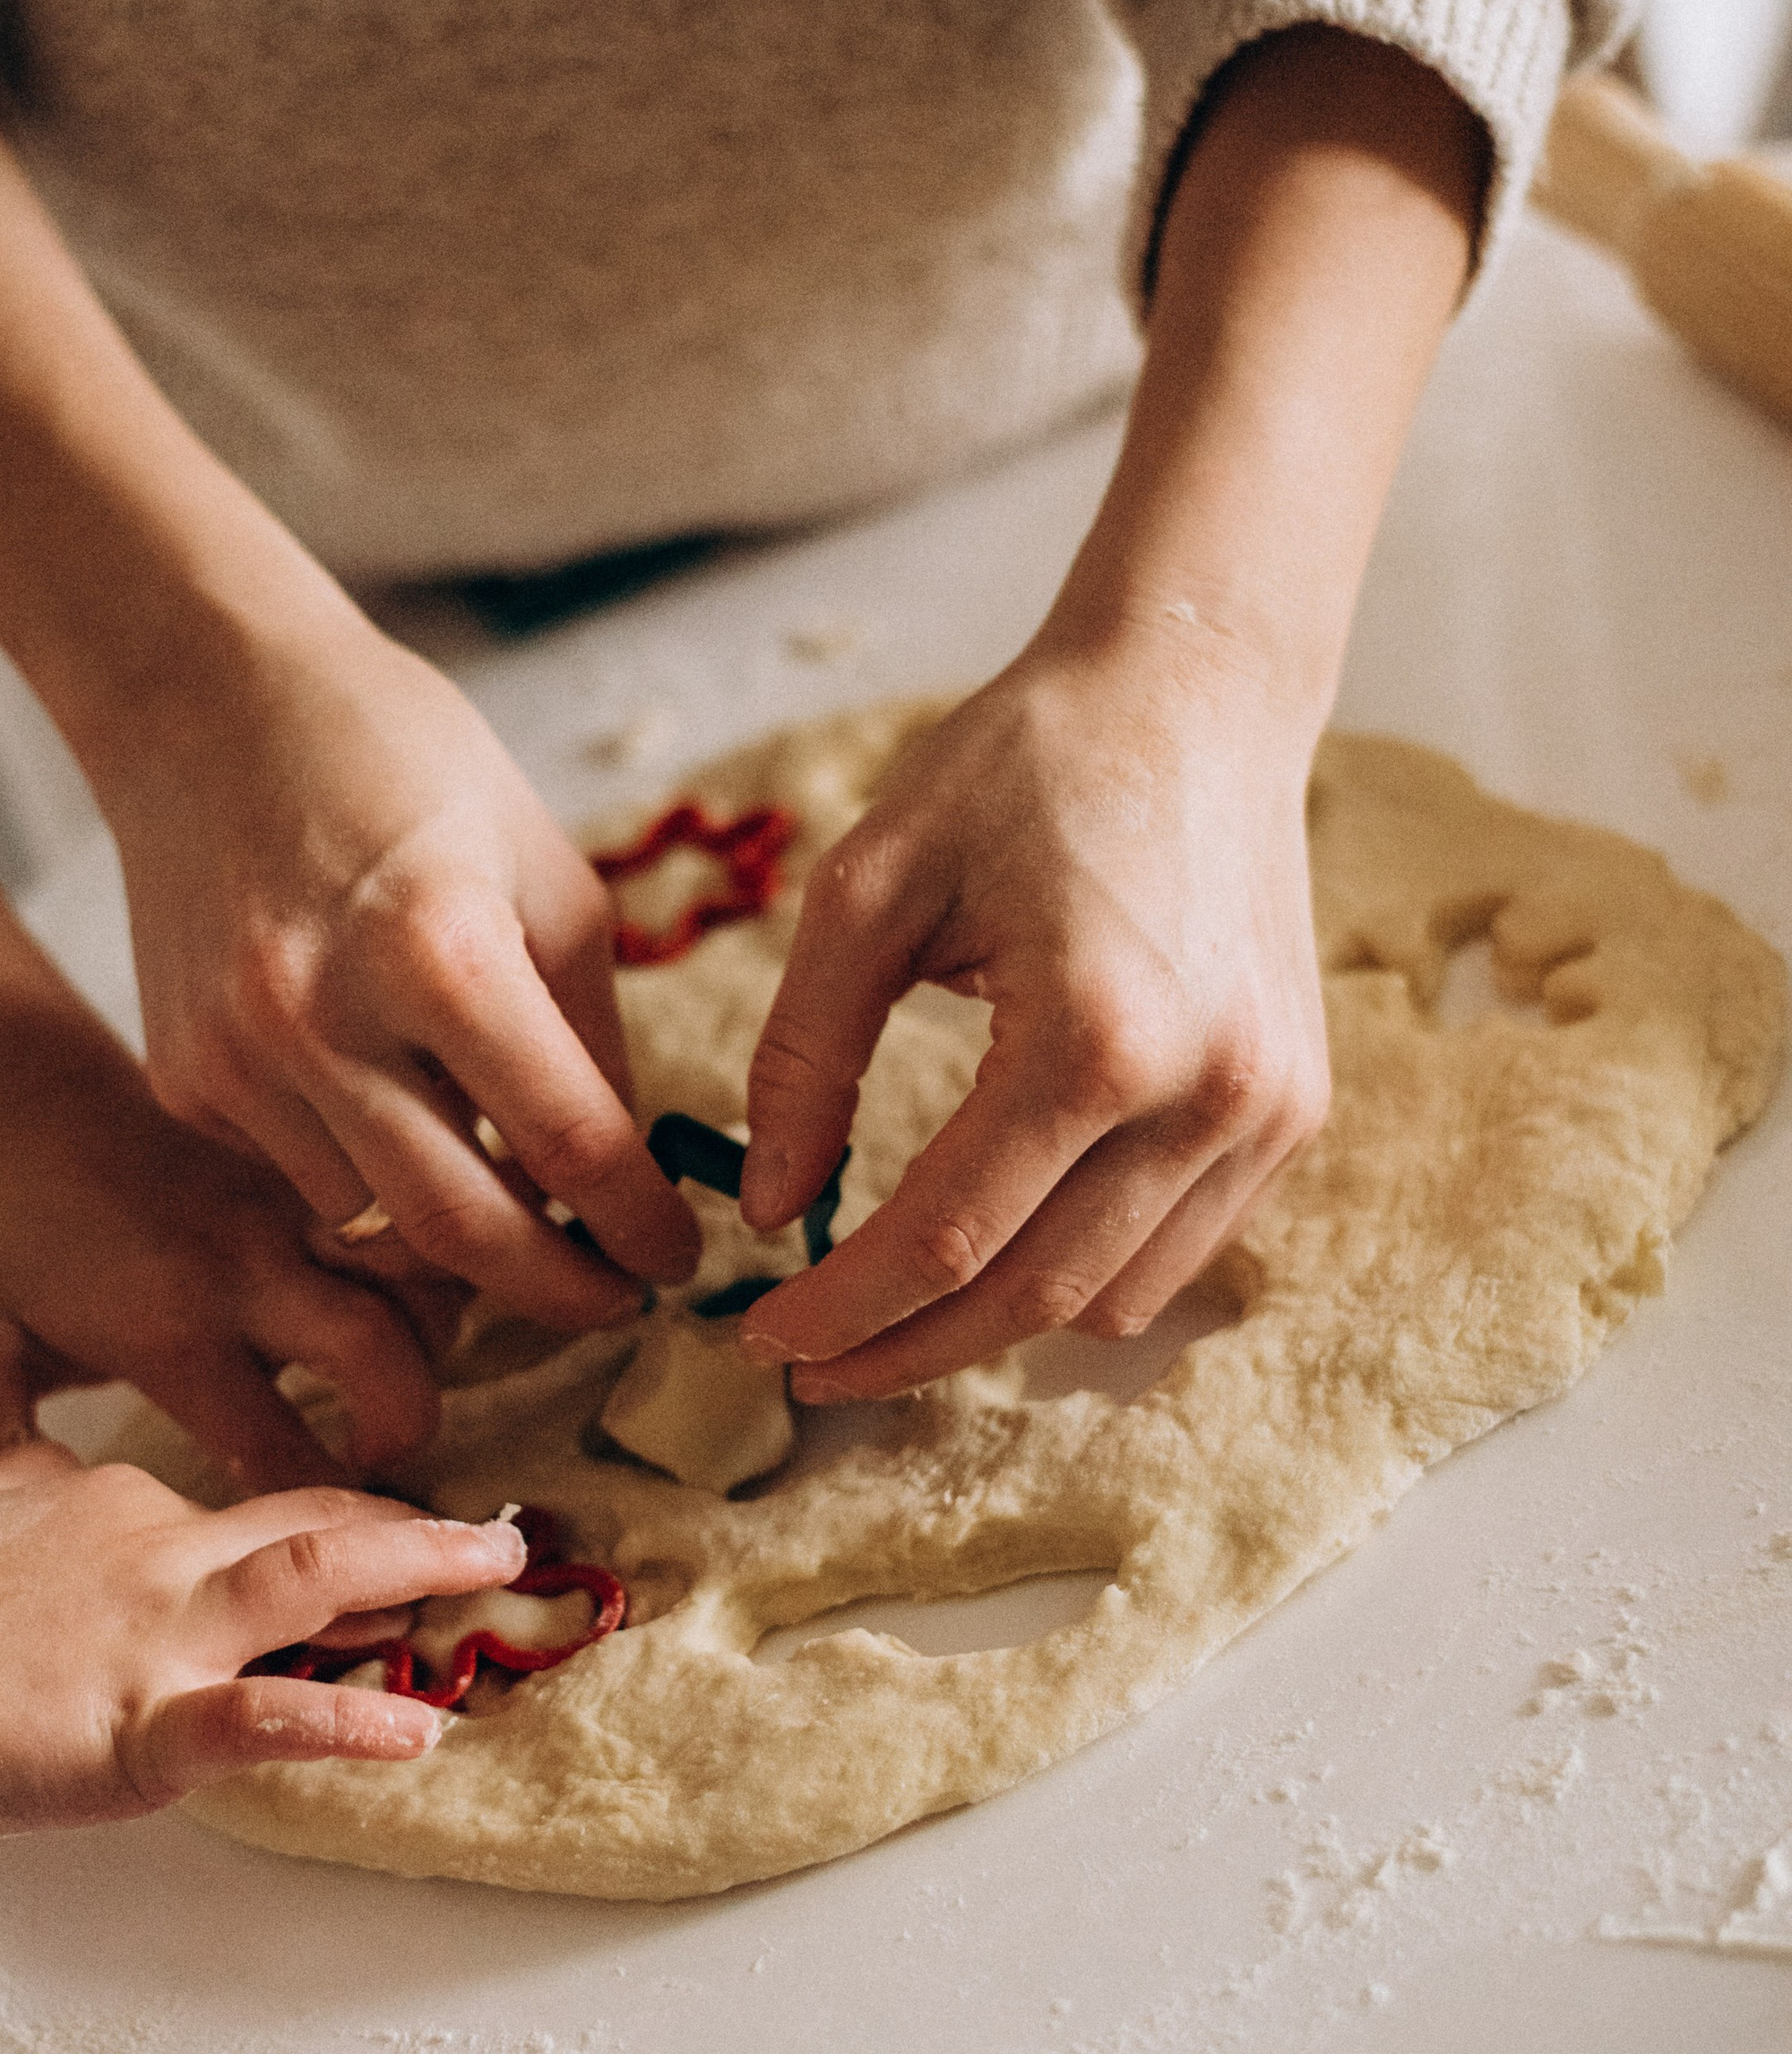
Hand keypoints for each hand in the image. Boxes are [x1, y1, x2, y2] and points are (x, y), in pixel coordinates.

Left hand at [0, 1022, 462, 1488]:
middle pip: (383, 1356)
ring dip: (433, 1338)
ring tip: (397, 1372)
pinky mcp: (328, 1162)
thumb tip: (40, 1546)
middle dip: (406, 1426)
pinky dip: (439, 1264)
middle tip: (379, 1457)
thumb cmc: (15, 1256)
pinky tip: (408, 1304)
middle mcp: (247, 1267)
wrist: (36, 1105)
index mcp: (171, 1332)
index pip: (281, 1454)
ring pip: (427, 1277)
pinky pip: (422, 1219)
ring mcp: (297, 1205)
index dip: (318, 1514)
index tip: (322, 1534)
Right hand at [0, 1445, 528, 1830]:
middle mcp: (154, 1552)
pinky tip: (415, 1736)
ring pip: (312, 1583)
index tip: (385, 1530)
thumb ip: (24, 1481)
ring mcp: (154, 1639)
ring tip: (500, 1569)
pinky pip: (261, 1721)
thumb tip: (47, 1464)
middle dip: (414, 1526)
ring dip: (420, 1571)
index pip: (242, 1508)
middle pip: (311, 1524)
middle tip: (497, 1531)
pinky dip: (346, 1726)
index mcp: (117, 1507)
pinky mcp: (138, 1729)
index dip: (327, 1519)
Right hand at [110, 610, 698, 1324]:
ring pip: (373, 1229)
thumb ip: (587, 1032)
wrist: (205, 698)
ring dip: (458, 1248)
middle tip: (609, 1299)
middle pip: (461, 1233)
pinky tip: (402, 1133)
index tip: (674, 1257)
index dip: (640, 1227)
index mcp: (440, 949)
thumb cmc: (402, 762)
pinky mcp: (185, 1080)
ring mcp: (237, 1060)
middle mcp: (321, 1018)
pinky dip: (367, 1186)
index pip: (570, 1146)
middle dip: (556, 1292)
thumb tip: (622, 1173)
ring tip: (517, 1219)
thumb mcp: (544, 871)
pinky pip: (301, 1183)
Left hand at [736, 27, 1484, 1396]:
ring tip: (895, 1308)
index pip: (945, 1240)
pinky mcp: (1294, 1108)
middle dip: (907, 1351)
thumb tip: (768, 1210)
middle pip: (1032, 1299)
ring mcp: (1267, 1110)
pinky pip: (1180, 1253)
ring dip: (996, 1328)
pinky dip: (1083, 1277)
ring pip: (1112, 1301)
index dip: (842, 1310)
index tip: (758, 1334)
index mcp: (1096, 1035)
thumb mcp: (869, 886)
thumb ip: (804, 1055)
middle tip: (807, 1364)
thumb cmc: (1022, 766)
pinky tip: (1001, 1247)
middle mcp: (1204, 1092)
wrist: (1196, 689)